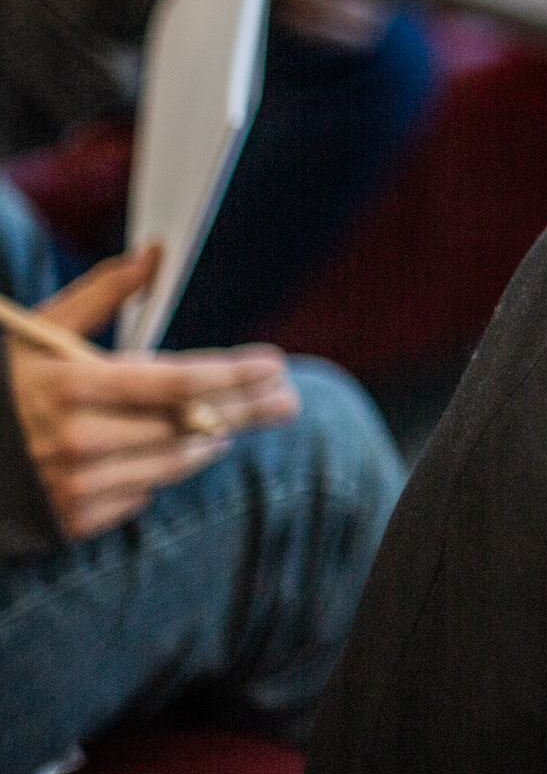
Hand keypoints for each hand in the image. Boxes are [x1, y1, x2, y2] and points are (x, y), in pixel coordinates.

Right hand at [6, 250, 299, 540]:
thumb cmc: (1, 381)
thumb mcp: (40, 331)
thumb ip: (103, 295)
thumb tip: (155, 253)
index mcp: (73, 386)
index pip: (176, 382)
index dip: (233, 374)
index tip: (276, 364)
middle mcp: (77, 440)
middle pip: (188, 425)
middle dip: (248, 410)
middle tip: (290, 399)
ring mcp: (73, 486)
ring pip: (173, 464)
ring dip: (212, 442)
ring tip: (240, 423)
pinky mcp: (70, 520)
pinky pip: (141, 496)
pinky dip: (161, 473)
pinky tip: (178, 455)